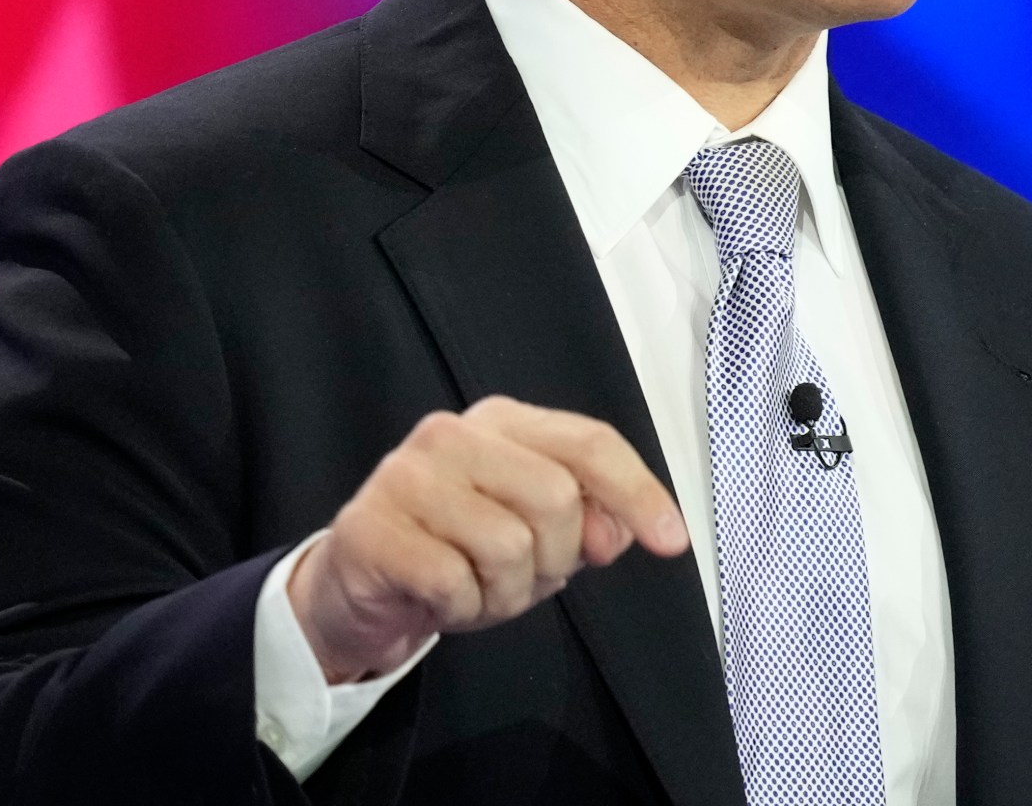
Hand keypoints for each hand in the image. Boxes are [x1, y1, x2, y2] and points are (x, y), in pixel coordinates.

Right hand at [287, 396, 688, 682]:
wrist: (360, 587)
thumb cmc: (457, 552)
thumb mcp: (537, 538)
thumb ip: (587, 523)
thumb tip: (617, 530)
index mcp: (502, 422)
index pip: (589, 443)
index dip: (638, 492)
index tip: (671, 541)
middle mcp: (452, 434)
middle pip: (557, 498)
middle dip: (556, 558)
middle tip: (523, 577)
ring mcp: (406, 476)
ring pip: (509, 546)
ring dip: (505, 593)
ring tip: (476, 588)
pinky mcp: (370, 527)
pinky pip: (454, 583)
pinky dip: (461, 609)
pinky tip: (440, 599)